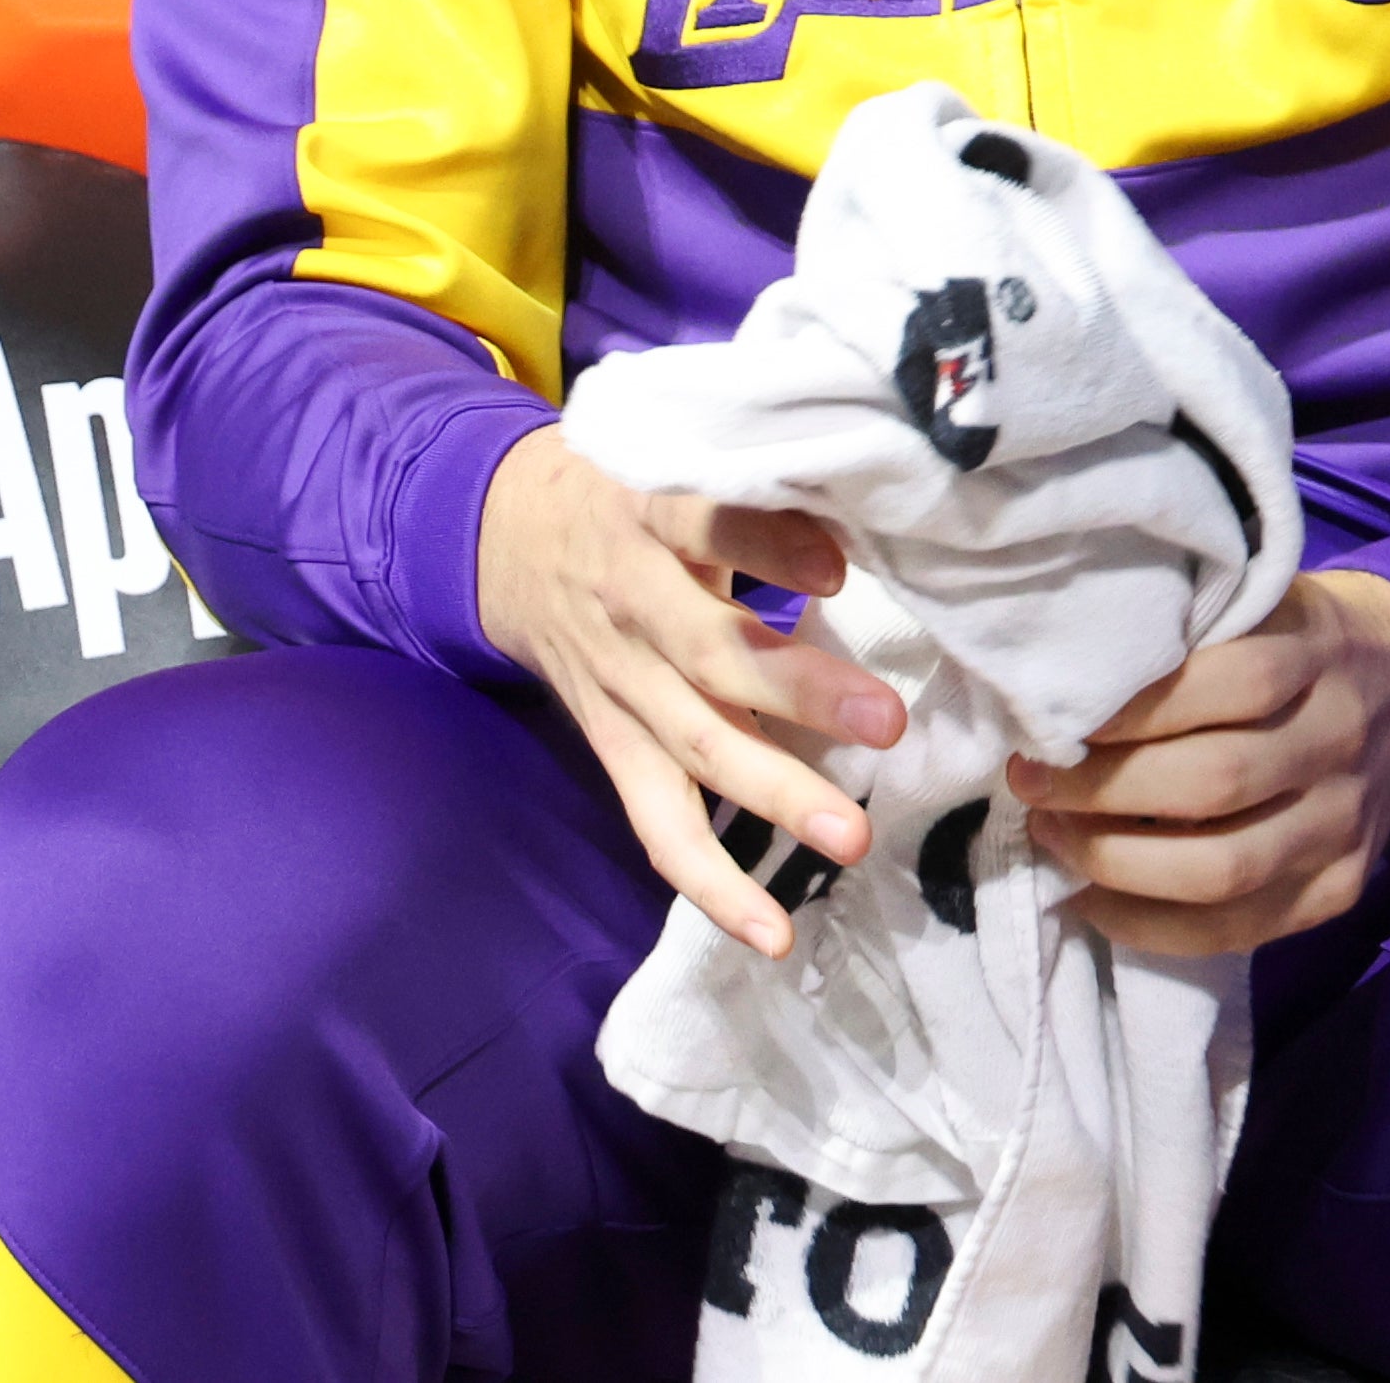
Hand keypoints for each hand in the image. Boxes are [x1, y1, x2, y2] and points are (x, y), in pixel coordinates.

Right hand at [473, 427, 900, 958]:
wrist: (501, 536)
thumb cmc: (624, 489)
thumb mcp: (668, 455)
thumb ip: (755, 481)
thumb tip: (874, 494)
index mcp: (644, 512)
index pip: (700, 521)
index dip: (765, 544)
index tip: (838, 569)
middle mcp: (628, 603)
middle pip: (709, 652)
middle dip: (798, 692)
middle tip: (887, 724)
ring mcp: (619, 683)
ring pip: (694, 745)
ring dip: (773, 795)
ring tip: (850, 838)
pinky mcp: (614, 744)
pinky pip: (658, 822)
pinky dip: (711, 883)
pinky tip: (772, 933)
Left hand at [1009, 571, 1389, 956]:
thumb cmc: (1300, 638)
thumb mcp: (1262, 602)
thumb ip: (1188, 629)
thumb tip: (1064, 674)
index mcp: (1314, 656)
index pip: (1221, 686)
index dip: (1127, 712)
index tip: (1051, 719)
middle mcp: (1337, 743)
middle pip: (1213, 783)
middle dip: (1100, 791)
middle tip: (1031, 780)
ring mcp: (1344, 826)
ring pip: (1224, 867)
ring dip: (1116, 861)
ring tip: (1052, 835)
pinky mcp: (1342, 889)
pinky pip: (1241, 929)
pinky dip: (1154, 925)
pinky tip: (1092, 900)